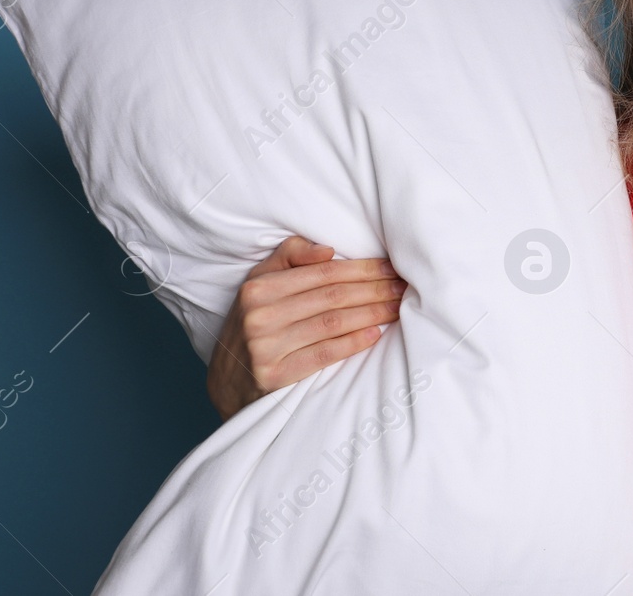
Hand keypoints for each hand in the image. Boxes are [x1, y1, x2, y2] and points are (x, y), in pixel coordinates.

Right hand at [206, 235, 406, 421]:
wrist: (228, 381)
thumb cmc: (255, 323)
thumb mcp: (260, 284)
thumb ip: (290, 256)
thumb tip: (329, 251)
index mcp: (259, 287)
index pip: (323, 273)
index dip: (363, 269)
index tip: (392, 267)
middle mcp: (260, 315)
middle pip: (332, 297)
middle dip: (375, 289)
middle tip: (404, 287)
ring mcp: (265, 347)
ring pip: (333, 323)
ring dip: (373, 314)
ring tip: (398, 308)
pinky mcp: (274, 376)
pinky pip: (325, 354)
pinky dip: (354, 342)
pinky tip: (376, 334)